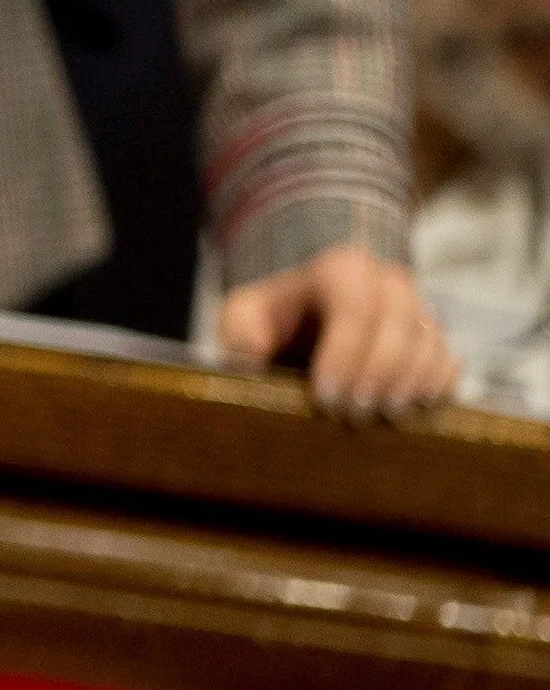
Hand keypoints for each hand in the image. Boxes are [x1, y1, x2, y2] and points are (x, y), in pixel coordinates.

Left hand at [219, 245, 459, 419]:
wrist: (304, 328)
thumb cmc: (270, 322)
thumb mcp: (242, 317)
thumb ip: (239, 328)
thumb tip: (254, 351)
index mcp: (342, 269)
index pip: (356, 304)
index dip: (346, 353)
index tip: (326, 398)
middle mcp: (389, 283)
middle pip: (401, 323)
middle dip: (379, 373)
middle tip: (352, 415)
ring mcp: (418, 312)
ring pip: (431, 344)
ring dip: (409, 387)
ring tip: (381, 420)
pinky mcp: (435, 344)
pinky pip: (450, 364)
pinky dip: (435, 391)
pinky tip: (409, 414)